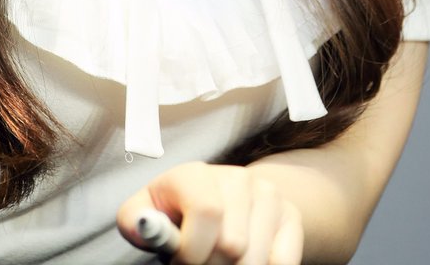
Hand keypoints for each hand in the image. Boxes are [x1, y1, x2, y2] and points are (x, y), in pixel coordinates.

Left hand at [117, 162, 304, 264]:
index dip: (192, 252)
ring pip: (256, 259)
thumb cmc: (178, 214)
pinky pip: (283, 263)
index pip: (207, 211)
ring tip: (220, 263)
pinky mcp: (291, 216)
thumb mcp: (149, 212)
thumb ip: (138, 221)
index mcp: (196, 174)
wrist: (224, 202)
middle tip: (203, 264)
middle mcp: (236, 177)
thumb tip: (146, 227)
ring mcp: (267, 195)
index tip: (182, 262)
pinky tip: (247, 262)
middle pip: (232, 245)